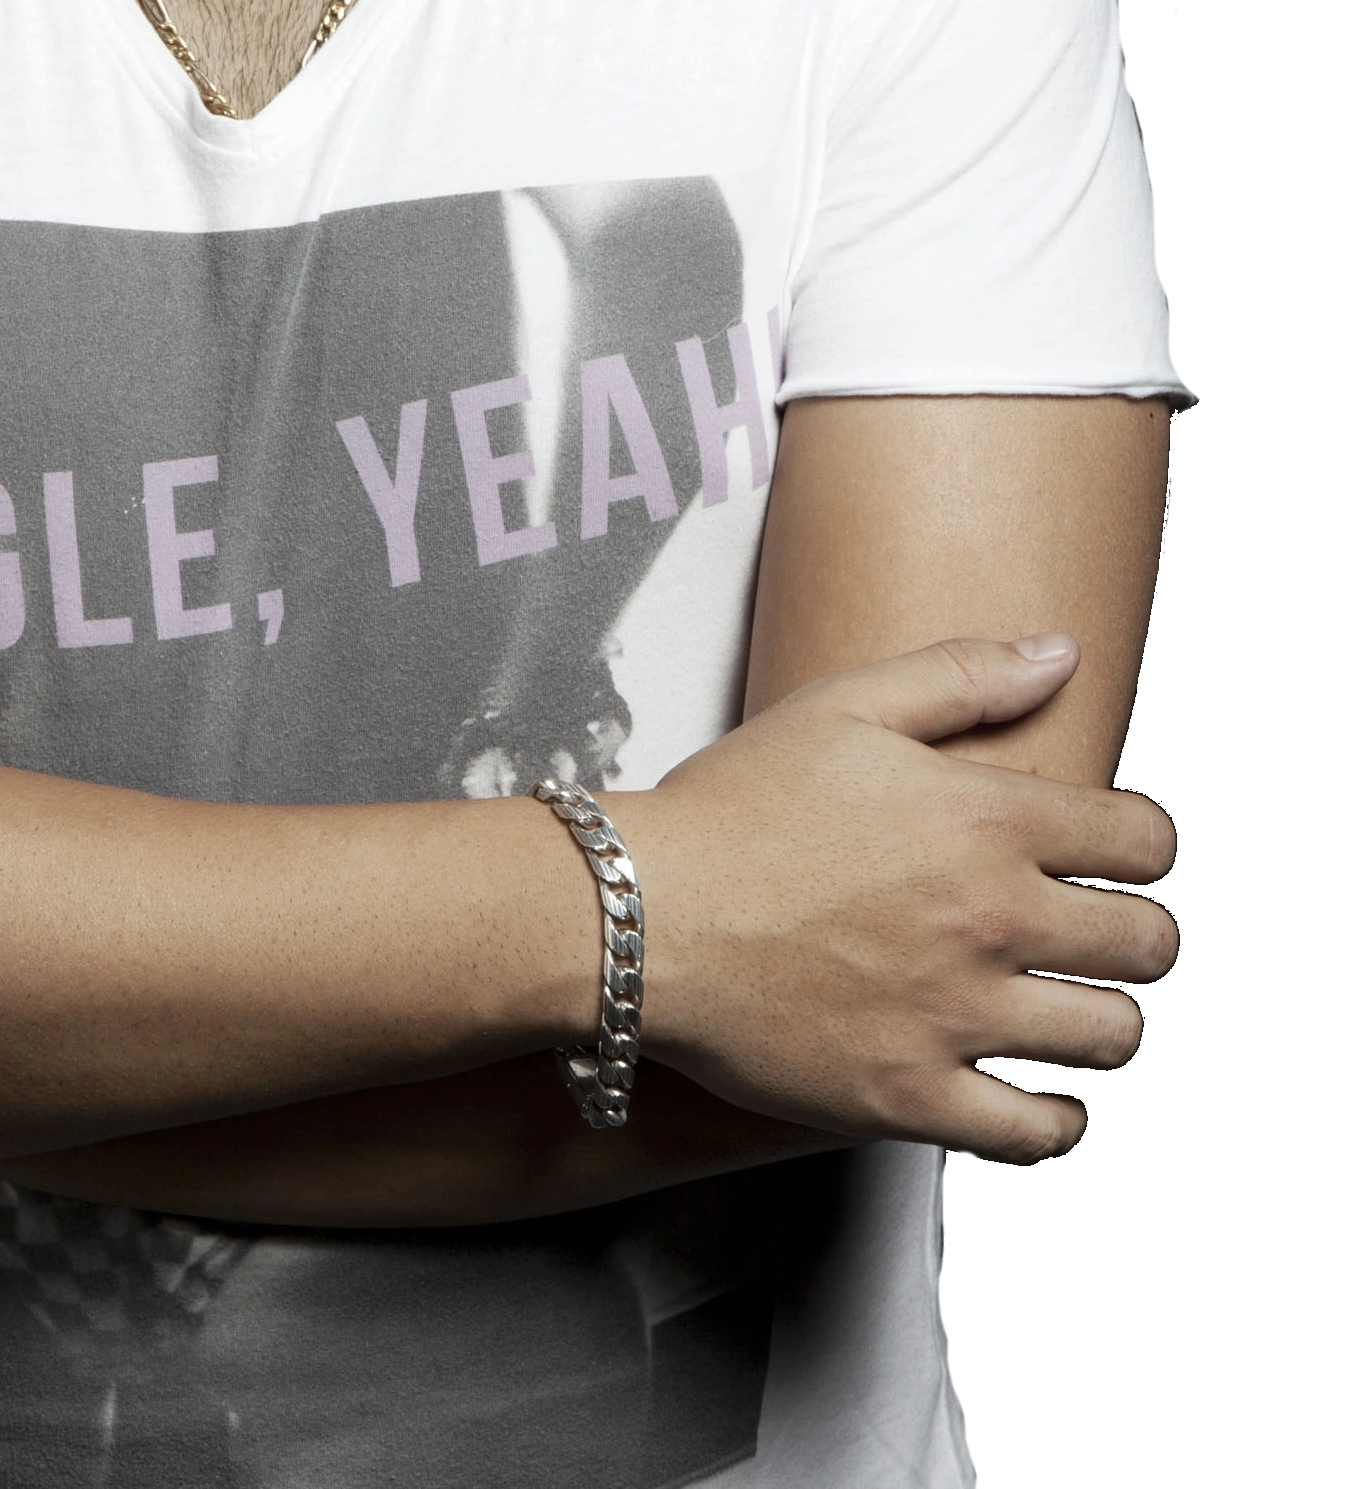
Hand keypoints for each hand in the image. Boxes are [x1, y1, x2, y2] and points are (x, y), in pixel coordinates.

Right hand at [616, 635, 1177, 1161]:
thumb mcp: (845, 707)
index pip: (1144, 840)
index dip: (1146, 845)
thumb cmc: (730, 814)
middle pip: (1148, 945)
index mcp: (986, 819)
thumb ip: (964, 675)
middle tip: (1105, 934)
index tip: (1124, 857)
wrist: (641, 916)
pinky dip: (1059, 1117)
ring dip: (1106, 1021)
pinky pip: (1042, 1133)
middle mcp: (992, 919)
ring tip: (1072, 1007)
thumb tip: (1057, 654)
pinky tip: (1039, 1091)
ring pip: (1113, 1039)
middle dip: (1139, 934)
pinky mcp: (916, 1098)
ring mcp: (959, 1016)